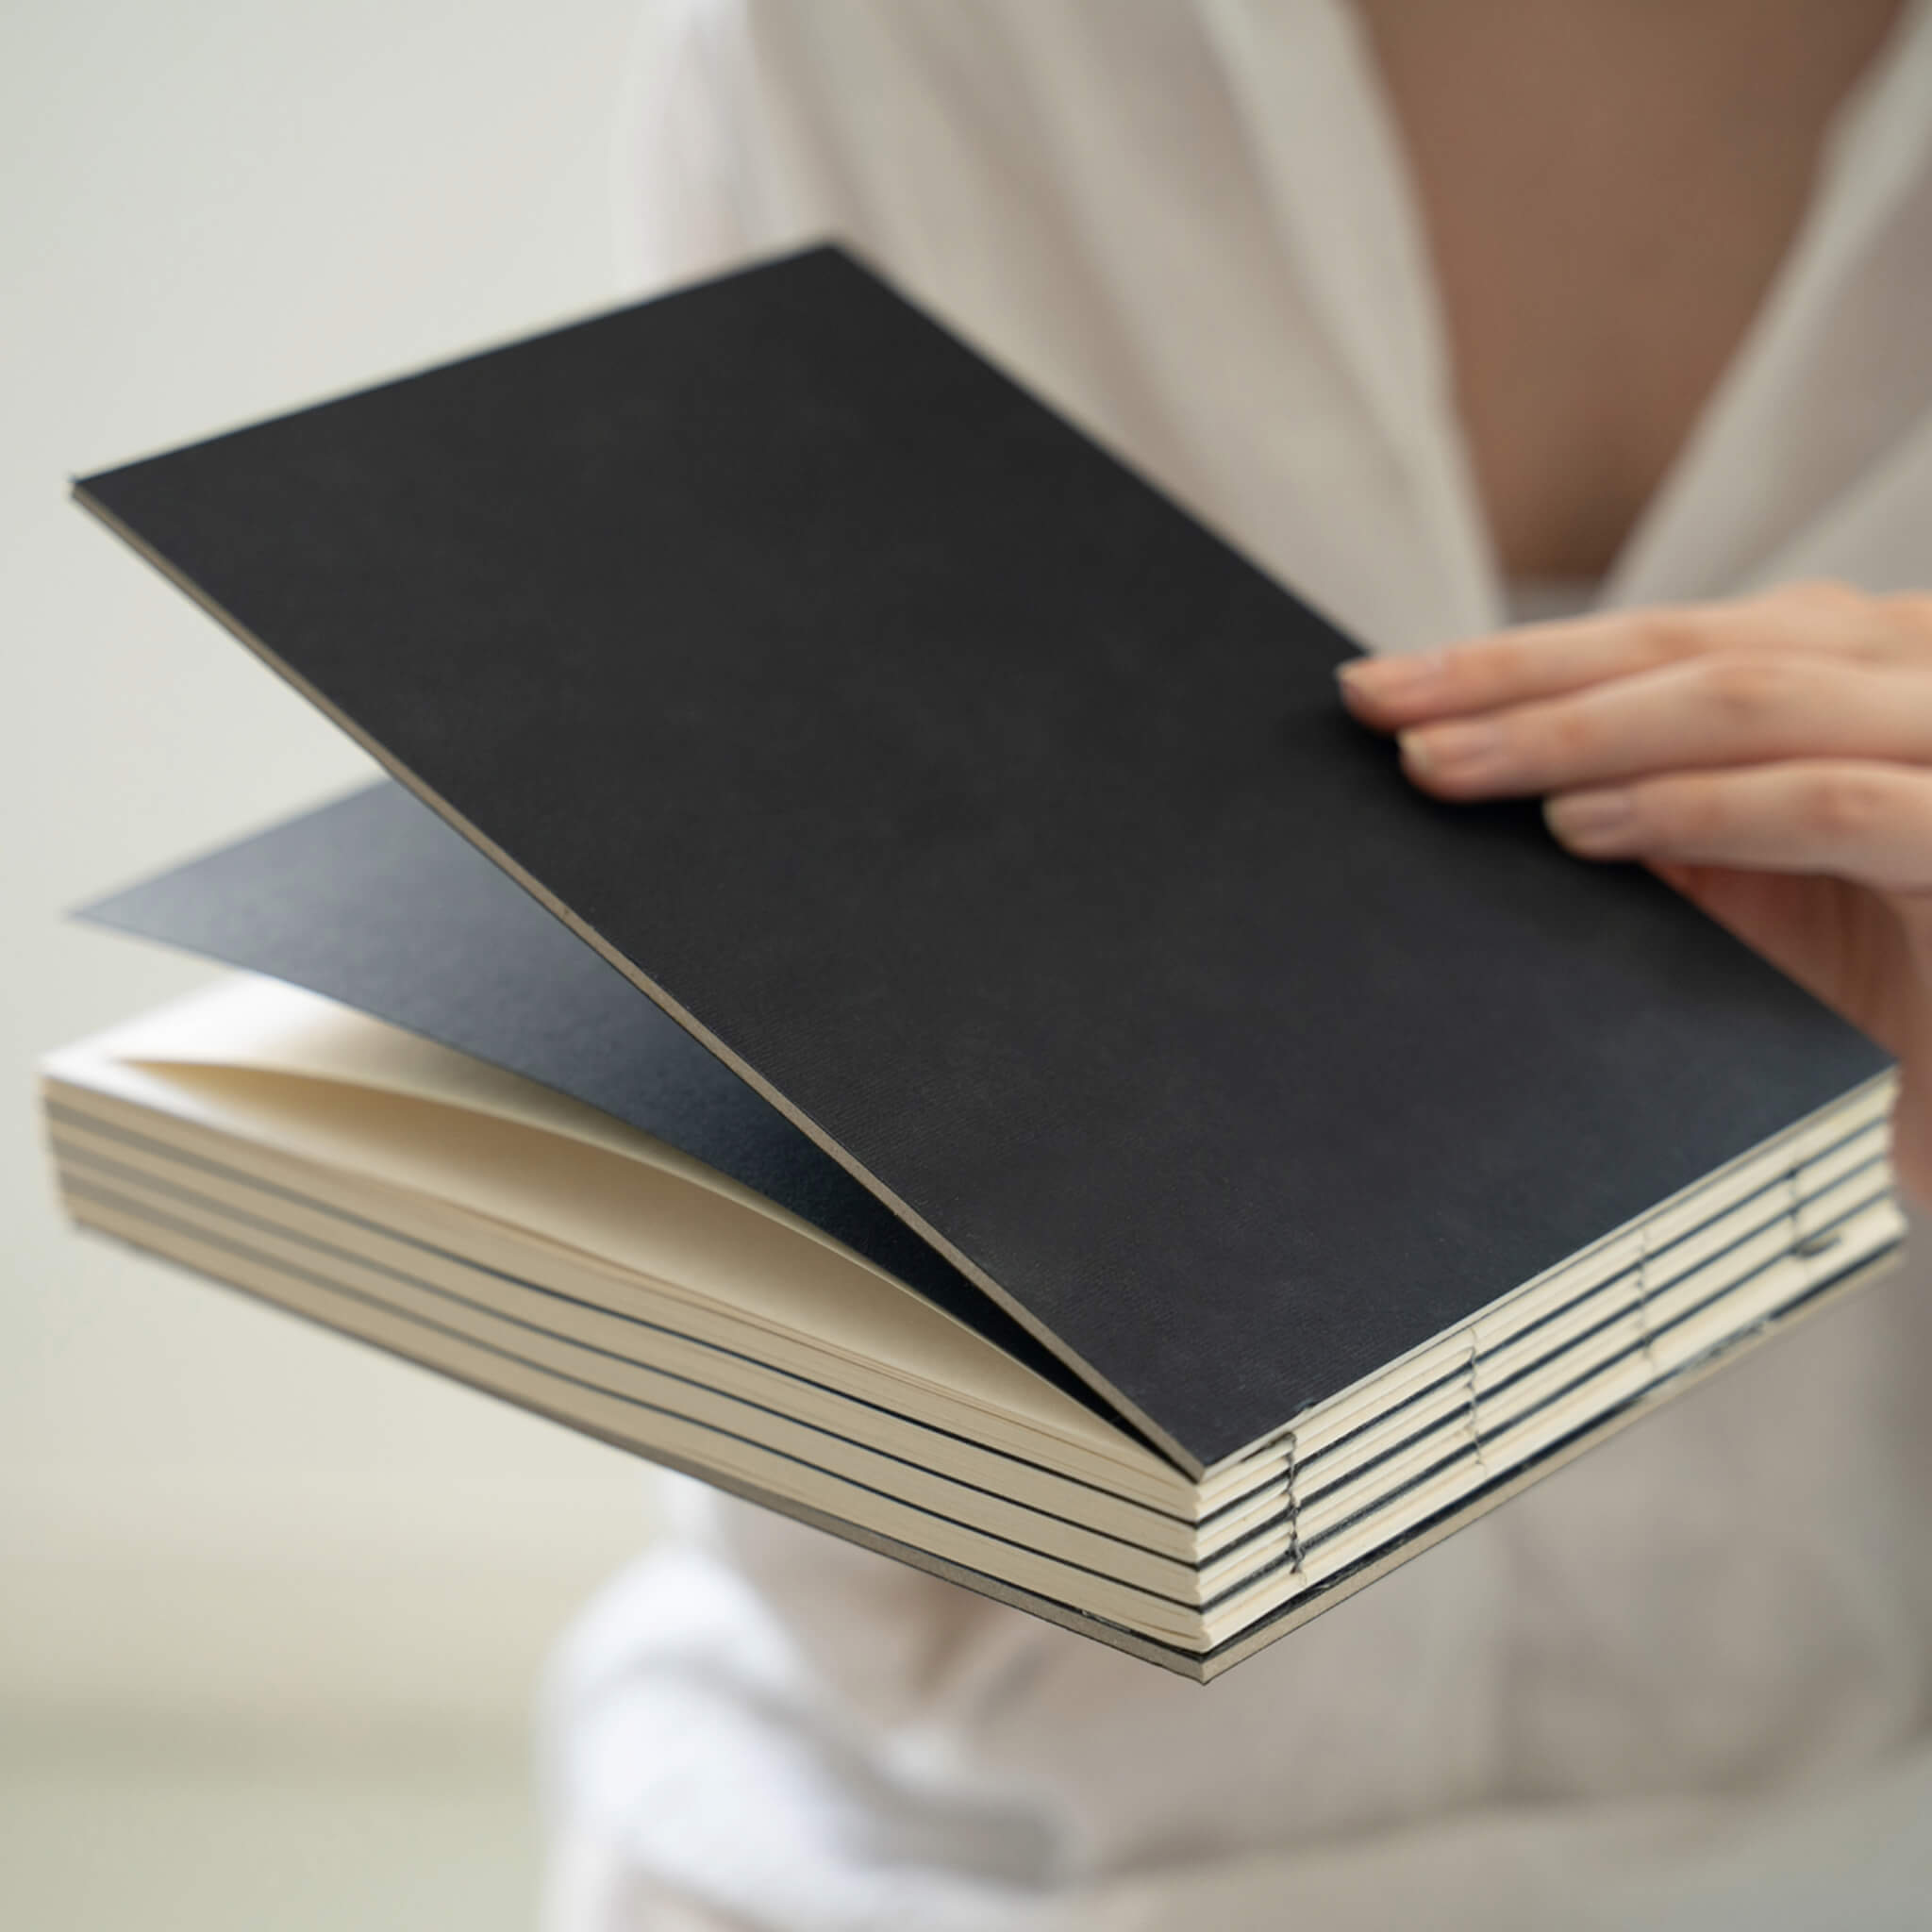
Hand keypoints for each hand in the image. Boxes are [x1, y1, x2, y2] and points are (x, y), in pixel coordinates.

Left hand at [1336, 581, 1931, 1200]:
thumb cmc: (1891, 981)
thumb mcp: (1752, 879)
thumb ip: (1655, 811)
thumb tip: (1478, 774)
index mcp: (1861, 665)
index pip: (1668, 639)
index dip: (1520, 658)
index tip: (1383, 686)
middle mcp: (1919, 671)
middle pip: (1692, 649)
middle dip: (1520, 682)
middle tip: (1382, 711)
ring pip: (1750, 703)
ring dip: (1579, 735)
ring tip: (1450, 767)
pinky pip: (1830, 807)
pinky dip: (1697, 809)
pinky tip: (1587, 827)